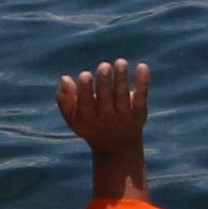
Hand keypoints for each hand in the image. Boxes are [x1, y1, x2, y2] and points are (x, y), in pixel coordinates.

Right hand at [53, 57, 150, 203]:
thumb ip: (65, 100)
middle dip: (104, 81)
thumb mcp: (74, 118)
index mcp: (87, 118)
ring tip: (120, 62)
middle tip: (104, 66)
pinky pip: (141, 96)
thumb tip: (65, 78)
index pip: (85, 103)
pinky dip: (143, 82)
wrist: (117, 146)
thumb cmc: (90, 125)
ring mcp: (123, 115)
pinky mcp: (139, 112)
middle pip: (105, 98)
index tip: (85, 74)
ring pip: (122, 95)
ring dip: (121, 78)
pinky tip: (142, 67)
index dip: (85, 89)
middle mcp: (106, 117)